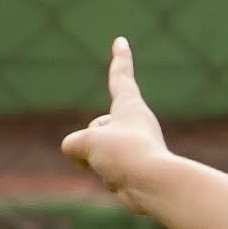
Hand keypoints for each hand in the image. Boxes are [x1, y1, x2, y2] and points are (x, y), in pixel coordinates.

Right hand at [61, 37, 167, 206]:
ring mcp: (136, 147)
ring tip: (119, 167)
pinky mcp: (136, 171)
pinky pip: (107, 173)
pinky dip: (109, 180)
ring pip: (98, 152)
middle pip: (95, 127)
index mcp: (130, 106)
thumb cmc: (125, 154)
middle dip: (90, 142)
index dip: (119, 59)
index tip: (121, 41)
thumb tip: (83, 159)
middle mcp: (136, 124)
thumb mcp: (87, 141)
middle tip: (107, 151)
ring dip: (99, 162)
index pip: (121, 77)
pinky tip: (124, 184)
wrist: (153, 186)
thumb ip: (75, 144)